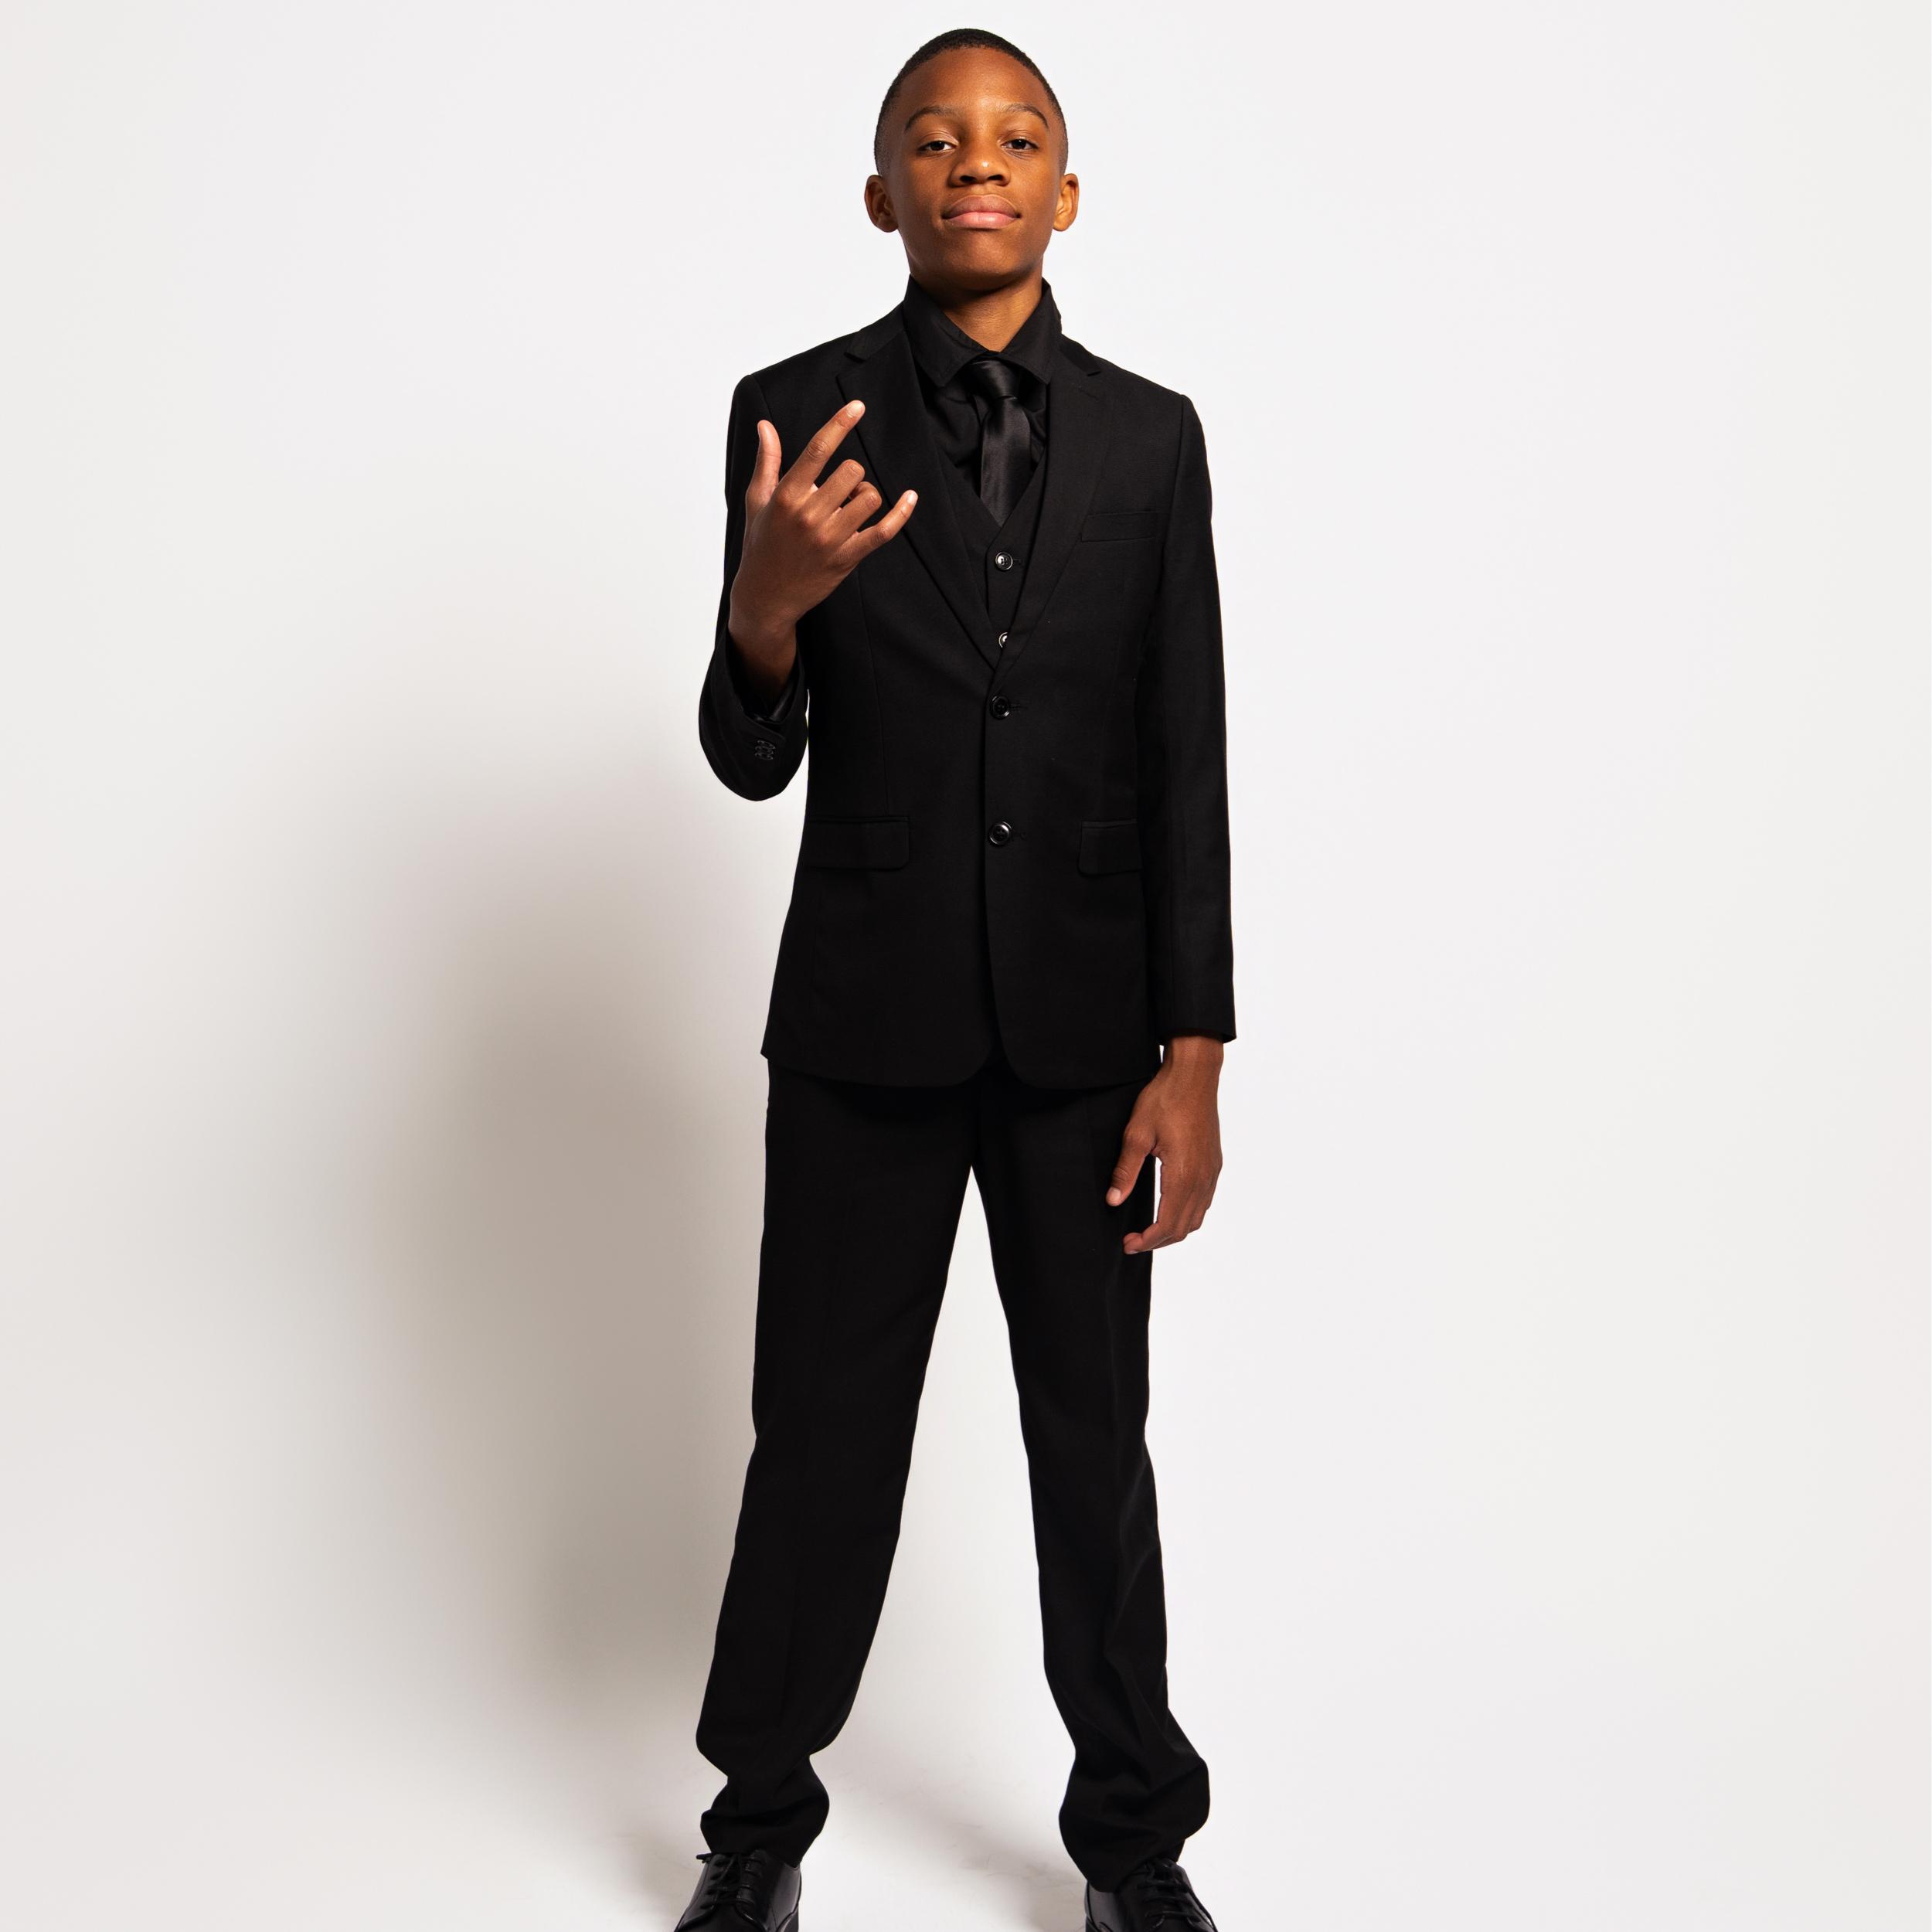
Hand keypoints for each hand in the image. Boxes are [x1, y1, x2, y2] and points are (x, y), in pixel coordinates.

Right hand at [729, 400, 916, 651]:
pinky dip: (901, 514)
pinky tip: (911, 498)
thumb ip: (767, 461)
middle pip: (851, 471)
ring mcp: (830, 539)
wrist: (766, 596)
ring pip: (869, 498)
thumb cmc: (761, 545)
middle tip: (840, 489)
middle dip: (851, 474)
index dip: (839, 424)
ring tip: (851, 506)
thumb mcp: (757, 501)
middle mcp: (809, 516)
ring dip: (866, 495)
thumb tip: (765, 425)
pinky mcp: (847, 558)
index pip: (816, 451)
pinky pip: (883, 531)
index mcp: (786, 496)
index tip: (857, 407)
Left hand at [1106, 1036, 1223, 1253]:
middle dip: (1158, 1241)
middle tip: (1133, 1241)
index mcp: (1183, 1174)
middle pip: (1184, 1227)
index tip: (1128, 1243)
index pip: (1168, 1224)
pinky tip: (1170, 1209)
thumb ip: (1126, 1170)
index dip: (1147, 1241)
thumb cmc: (1165, 1099)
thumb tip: (1113, 1200)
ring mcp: (1211, 1172)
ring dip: (1174, 1230)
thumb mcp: (1137, 1133)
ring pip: (1197, 1217)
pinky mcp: (1213, 1163)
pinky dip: (1187, 1214)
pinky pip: (1204, 1201)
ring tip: (1150, 1231)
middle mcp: (1202, 1178)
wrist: (1194, 1075)